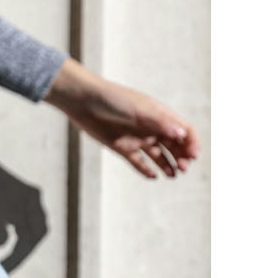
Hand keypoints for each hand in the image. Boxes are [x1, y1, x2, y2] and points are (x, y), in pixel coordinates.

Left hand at [45, 59, 199, 177]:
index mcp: (160, 115)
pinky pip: (139, 162)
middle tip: (184, 167)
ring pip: (159, 155)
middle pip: (174, 145)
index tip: (194, 155)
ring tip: (173, 175)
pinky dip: (146, 170)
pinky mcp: (123, 148)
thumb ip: (160, 122)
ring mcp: (138, 138)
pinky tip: (153, 176)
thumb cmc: (113, 100)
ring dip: (168, 165)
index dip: (192, 142)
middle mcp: (152, 128)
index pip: (184, 130)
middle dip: (182, 156)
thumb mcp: (139, 110)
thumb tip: (181, 134)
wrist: (84, 102)